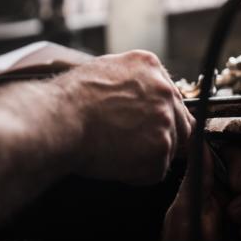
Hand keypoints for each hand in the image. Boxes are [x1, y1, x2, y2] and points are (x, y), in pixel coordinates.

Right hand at [56, 50, 194, 184]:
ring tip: (115, 151)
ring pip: (168, 147)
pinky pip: (155, 170)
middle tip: (133, 144)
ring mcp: (165, 121)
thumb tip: (133, 94)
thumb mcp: (102, 69)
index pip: (170, 95)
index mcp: (151, 67)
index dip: (155, 114)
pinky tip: (114, 162)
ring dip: (146, 154)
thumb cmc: (70, 97)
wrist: (61, 118)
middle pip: (179, 121)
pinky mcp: (160, 151)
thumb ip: (129, 79)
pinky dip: (137, 173)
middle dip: (159, 135)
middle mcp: (165, 91)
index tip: (141, 123)